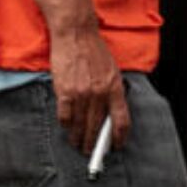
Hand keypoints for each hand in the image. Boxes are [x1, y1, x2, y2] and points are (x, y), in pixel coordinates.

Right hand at [50, 25, 128, 156]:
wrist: (76, 34)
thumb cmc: (94, 51)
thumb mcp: (112, 71)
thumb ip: (113, 92)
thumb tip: (111, 114)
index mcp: (115, 89)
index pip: (121, 121)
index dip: (119, 138)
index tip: (116, 146)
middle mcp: (99, 93)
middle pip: (97, 127)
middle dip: (93, 143)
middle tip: (90, 152)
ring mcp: (82, 93)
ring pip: (80, 125)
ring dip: (78, 138)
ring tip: (77, 144)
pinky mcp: (64, 91)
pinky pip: (64, 116)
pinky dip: (65, 124)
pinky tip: (66, 127)